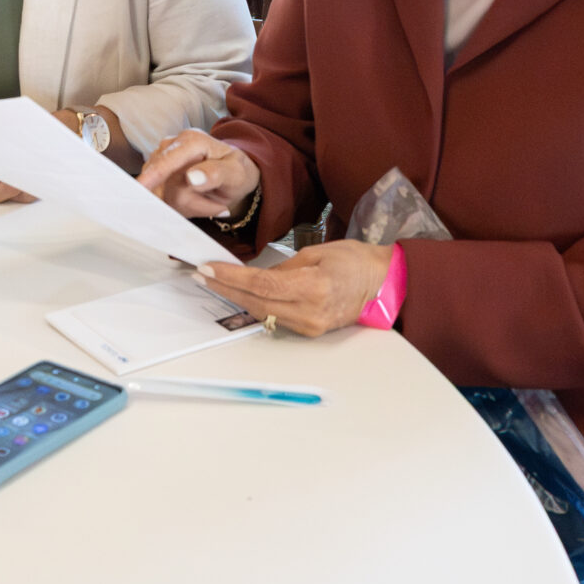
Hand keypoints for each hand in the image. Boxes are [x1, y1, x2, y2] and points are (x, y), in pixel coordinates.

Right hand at [137, 129, 259, 220]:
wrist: (231, 176)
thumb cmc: (236, 171)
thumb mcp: (236, 173)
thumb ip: (216, 173)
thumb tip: (191, 177)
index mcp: (192, 140)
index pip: (168, 160)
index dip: (153, 175)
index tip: (140, 188)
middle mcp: (172, 146)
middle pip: (166, 184)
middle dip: (193, 202)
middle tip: (219, 207)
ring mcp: (161, 160)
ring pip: (162, 194)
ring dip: (189, 206)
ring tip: (210, 202)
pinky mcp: (156, 174)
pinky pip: (162, 199)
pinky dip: (181, 207)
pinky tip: (197, 201)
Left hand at [197, 240, 392, 337]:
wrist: (381, 283)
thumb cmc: (354, 261)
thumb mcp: (316, 252)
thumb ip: (283, 267)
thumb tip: (255, 276)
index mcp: (314, 287)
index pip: (261, 284)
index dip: (231, 278)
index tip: (208, 269)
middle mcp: (310, 312)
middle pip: (256, 302)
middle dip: (225, 288)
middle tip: (202, 274)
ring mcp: (310, 326)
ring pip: (262, 312)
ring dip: (236, 298)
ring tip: (214, 282)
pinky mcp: (310, 331)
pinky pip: (275, 317)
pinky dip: (255, 305)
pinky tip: (241, 294)